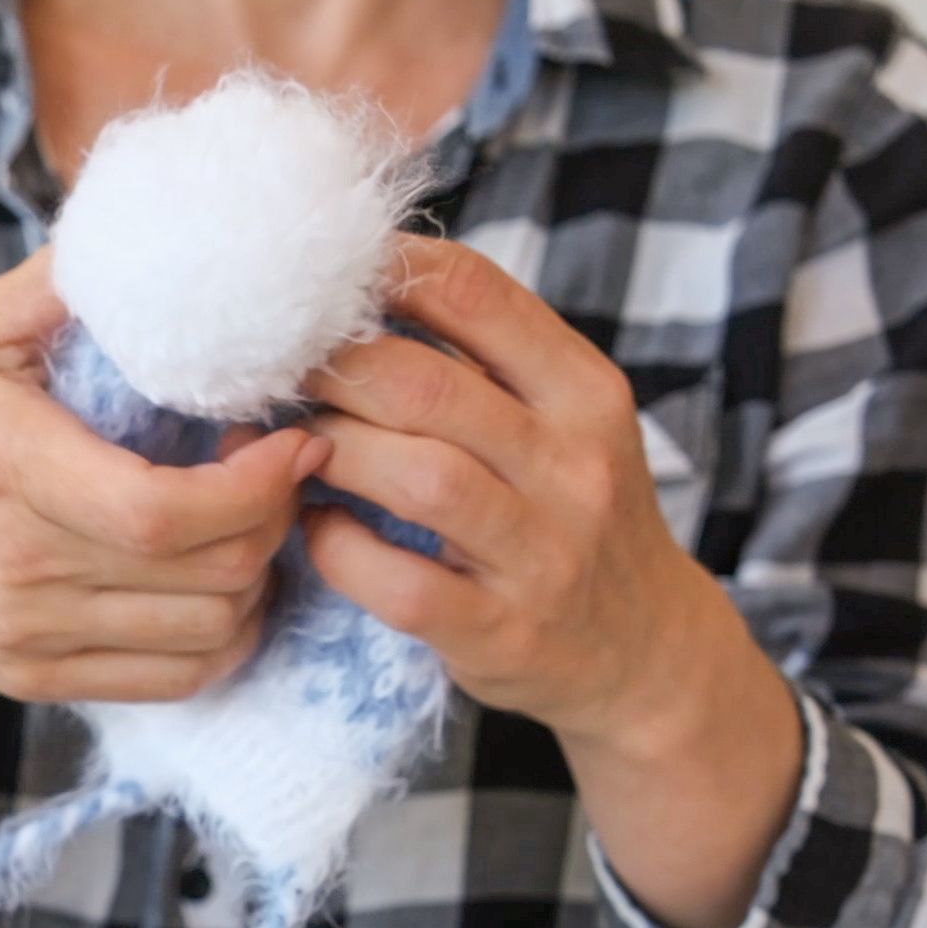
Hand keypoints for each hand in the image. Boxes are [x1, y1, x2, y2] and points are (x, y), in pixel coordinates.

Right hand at [0, 249, 328, 705]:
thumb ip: (69, 281)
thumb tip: (172, 227)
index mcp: (10, 465)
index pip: (164, 510)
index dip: (258, 486)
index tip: (295, 440)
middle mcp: (22, 566)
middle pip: (206, 575)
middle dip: (274, 521)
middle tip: (280, 471)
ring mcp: (29, 631)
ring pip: (204, 634)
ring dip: (258, 579)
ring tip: (251, 523)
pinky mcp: (35, 675)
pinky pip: (171, 680)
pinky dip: (223, 639)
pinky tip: (220, 585)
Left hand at [302, 236, 805, 927]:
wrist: (644, 651)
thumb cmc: (573, 516)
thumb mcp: (565, 424)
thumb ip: (485, 362)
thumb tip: (358, 291)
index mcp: (586, 393)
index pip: (475, 295)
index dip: (381, 276)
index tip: (322, 286)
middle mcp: (573, 467)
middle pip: (426, 385)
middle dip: (334, 372)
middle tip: (282, 376)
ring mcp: (541, 554)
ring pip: (417, 477)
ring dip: (334, 453)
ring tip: (295, 448)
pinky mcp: (500, 631)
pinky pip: (401, 583)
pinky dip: (342, 550)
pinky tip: (317, 530)